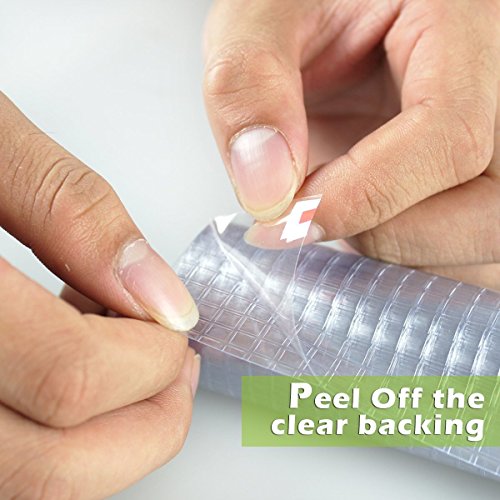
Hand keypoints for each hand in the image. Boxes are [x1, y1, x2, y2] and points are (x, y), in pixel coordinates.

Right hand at [0, 93, 199, 497]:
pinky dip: (67, 434)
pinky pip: (15, 465)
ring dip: (113, 435)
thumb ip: (74, 211)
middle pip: (56, 466)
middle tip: (170, 357)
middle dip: (149, 418)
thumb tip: (160, 293)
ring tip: (126, 361)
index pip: (71, 378)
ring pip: (35, 485)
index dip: (150, 357)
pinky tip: (71, 367)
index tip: (174, 322)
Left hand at [203, 0, 499, 289]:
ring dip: (389, 246)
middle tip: (307, 212)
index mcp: (465, 24)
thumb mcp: (259, 19)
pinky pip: (453, 245)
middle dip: (382, 234)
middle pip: (482, 212)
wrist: (318, 25)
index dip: (364, 196)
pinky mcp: (466, 181)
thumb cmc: (300, 8)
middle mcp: (495, 93)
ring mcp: (488, 143)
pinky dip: (398, 249)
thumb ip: (250, 89)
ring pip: (471, 239)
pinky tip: (352, 213)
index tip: (287, 219)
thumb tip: (267, 194)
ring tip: (328, 203)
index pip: (450, 138)